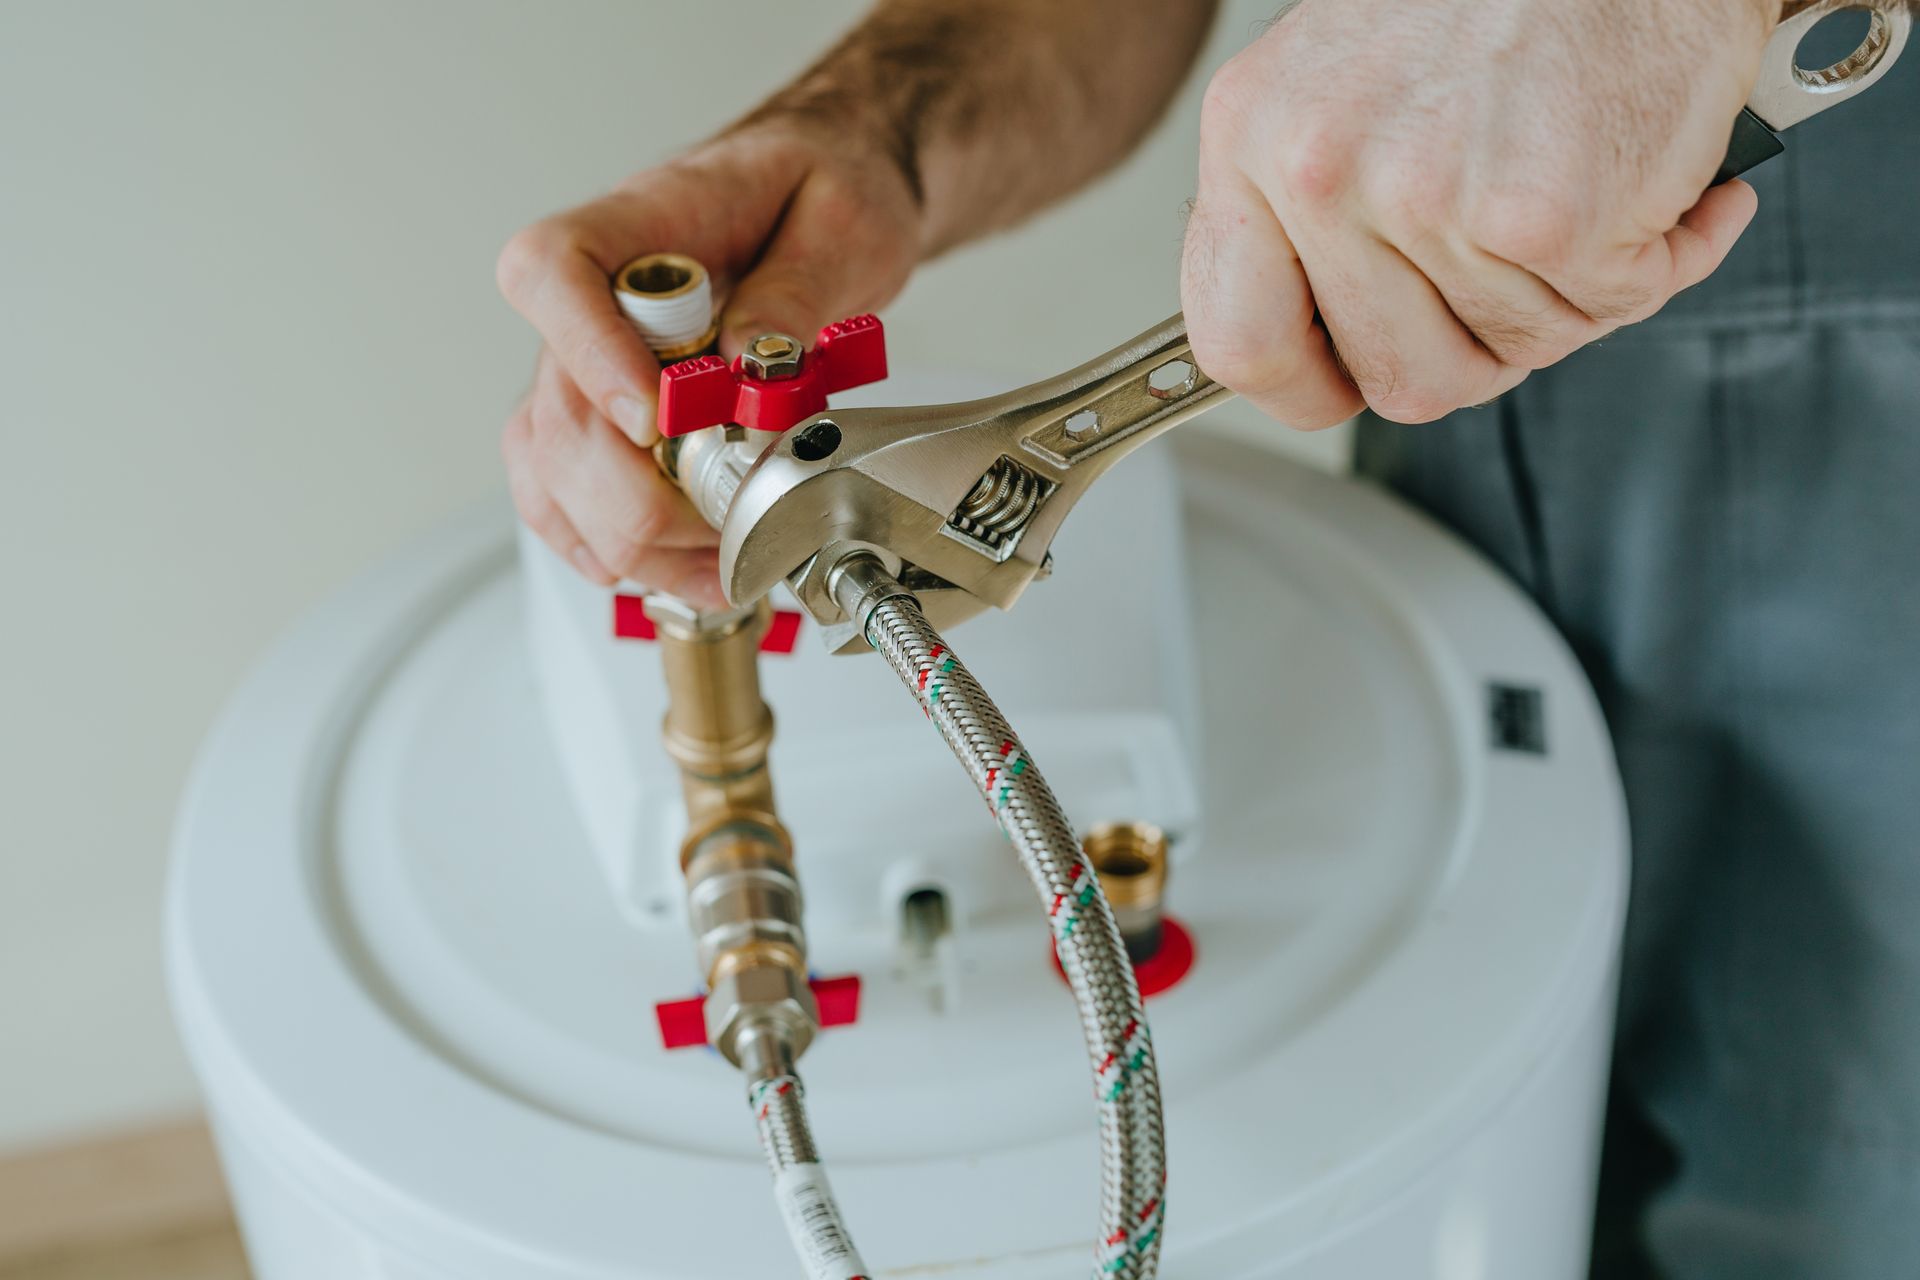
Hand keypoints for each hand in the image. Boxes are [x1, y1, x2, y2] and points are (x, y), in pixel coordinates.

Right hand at [496, 124, 921, 600]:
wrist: (822, 198)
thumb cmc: (820, 188)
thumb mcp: (842, 216)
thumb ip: (798, 285)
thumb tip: (755, 360)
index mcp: (639, 224)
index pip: (556, 272)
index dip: (588, 354)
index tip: (652, 421)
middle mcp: (593, 299)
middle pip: (554, 407)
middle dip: (636, 493)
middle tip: (728, 520)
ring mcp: (589, 363)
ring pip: (551, 467)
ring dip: (629, 537)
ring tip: (719, 565)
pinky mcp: (606, 417)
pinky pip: (565, 493)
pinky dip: (611, 545)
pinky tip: (673, 568)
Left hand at [1181, 0, 1775, 427]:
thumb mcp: (1337, 85)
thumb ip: (1307, 217)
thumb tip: (1315, 347)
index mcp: (1250, 137)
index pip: (1239, 344)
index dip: (1305, 391)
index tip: (1344, 388)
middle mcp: (1320, 168)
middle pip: (1397, 378)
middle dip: (1472, 351)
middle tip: (1512, 276)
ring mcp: (1427, 196)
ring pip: (1509, 351)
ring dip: (1566, 297)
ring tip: (1578, 191)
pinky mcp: (1541, 215)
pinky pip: (1602, 311)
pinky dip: (1652, 261)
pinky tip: (1647, 186)